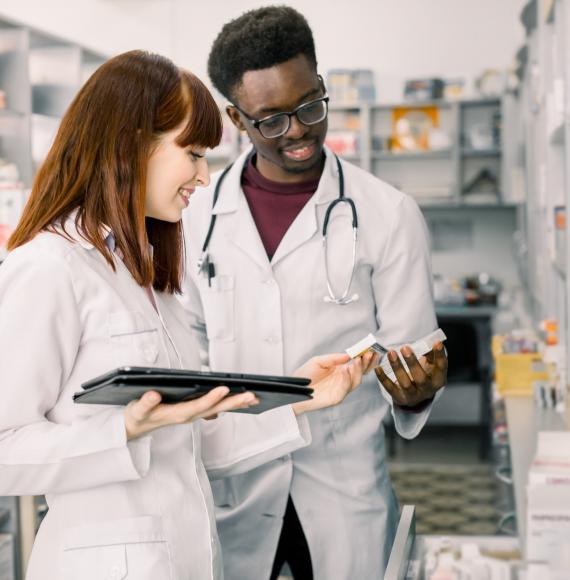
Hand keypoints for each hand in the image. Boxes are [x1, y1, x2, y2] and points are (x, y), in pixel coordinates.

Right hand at [124, 387, 258, 440]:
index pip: (197, 406)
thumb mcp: (138, 410)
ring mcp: (193, 415)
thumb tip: (153, 395)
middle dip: (233, 402)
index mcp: (177, 415)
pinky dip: (230, 403)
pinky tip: (242, 400)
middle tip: (252, 396)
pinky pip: (216, 407)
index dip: (211, 398)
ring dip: (236, 403)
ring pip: (218, 409)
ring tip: (254, 398)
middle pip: (214, 409)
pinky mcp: (195, 412)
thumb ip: (145, 404)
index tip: (224, 388)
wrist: (136, 427)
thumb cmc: (138, 415)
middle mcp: (189, 416)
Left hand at [291, 351, 373, 415]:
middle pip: (361, 372)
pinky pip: (346, 388)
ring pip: (356, 380)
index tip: (370, 348)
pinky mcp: (337, 397)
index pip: (357, 364)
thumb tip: (349, 355)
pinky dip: (348, 379)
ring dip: (359, 370)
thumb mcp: (319, 361)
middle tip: (369, 353)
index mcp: (341, 370)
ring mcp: (341, 389)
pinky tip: (347, 370)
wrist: (294, 389)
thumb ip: (334, 358)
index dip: (365, 357)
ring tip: (359, 359)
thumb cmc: (305, 375)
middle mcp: (344, 379)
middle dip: (367, 363)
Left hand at [374, 341, 446, 407]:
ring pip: (405, 383)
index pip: (441, 367)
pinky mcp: (400, 398)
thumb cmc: (424, 376)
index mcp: (438, 380)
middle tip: (405, 347)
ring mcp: (413, 396)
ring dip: (397, 367)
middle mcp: (427, 390)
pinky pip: (390, 388)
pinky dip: (383, 378)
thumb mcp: (431, 367)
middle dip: (412, 362)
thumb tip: (430, 341)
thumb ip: (431, 354)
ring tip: (391, 353)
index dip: (440, 355)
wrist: (415, 398)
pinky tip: (378, 368)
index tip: (437, 342)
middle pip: (420, 377)